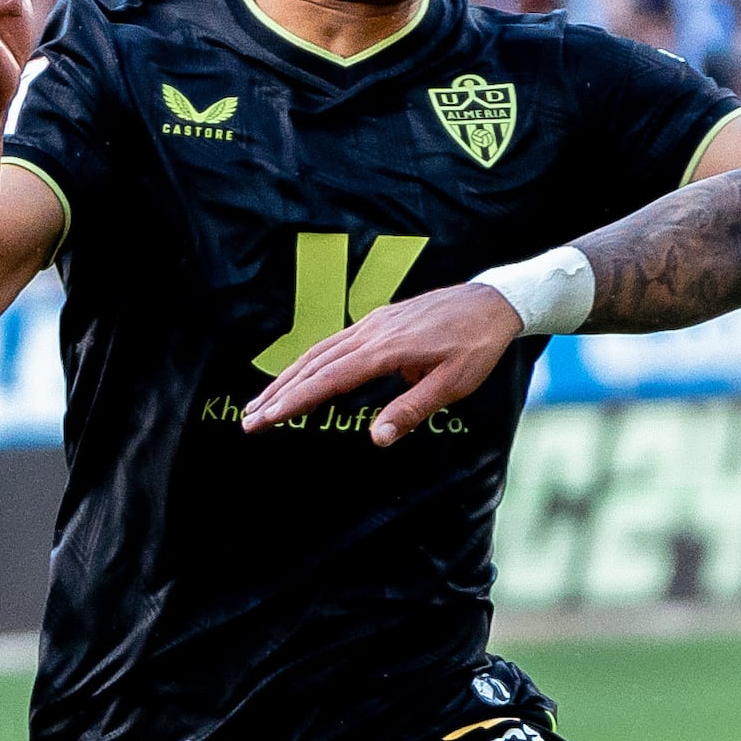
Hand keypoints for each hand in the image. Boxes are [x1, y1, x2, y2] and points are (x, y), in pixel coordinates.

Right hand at [244, 280, 523, 445]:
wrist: (492, 301)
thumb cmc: (476, 347)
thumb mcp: (452, 385)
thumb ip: (411, 410)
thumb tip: (375, 439)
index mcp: (386, 350)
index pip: (328, 380)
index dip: (294, 402)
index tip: (266, 420)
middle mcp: (371, 332)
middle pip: (312, 365)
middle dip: (278, 393)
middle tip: (248, 420)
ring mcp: (372, 323)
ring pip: (318, 351)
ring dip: (288, 377)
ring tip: (262, 402)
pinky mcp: (378, 320)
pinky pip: (334, 342)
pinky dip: (309, 361)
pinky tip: (300, 375)